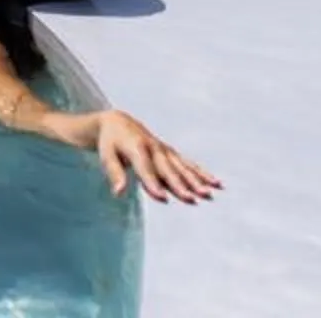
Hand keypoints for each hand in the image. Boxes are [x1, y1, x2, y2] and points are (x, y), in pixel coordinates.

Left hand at [90, 111, 220, 205]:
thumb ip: (114, 173)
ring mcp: (164, 149)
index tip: (163, 198)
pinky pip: (188, 163)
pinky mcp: (171, 152)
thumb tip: (118, 192)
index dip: (153, 183)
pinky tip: (214, 182)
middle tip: (193, 198)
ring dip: (196, 180)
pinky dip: (201, 172)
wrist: (118, 122)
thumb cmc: (110, 142)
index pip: (146, 169)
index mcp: (136, 148)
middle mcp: (154, 147)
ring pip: (182, 166)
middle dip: (180, 184)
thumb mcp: (106, 155)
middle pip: (168, 169)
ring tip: (209, 192)